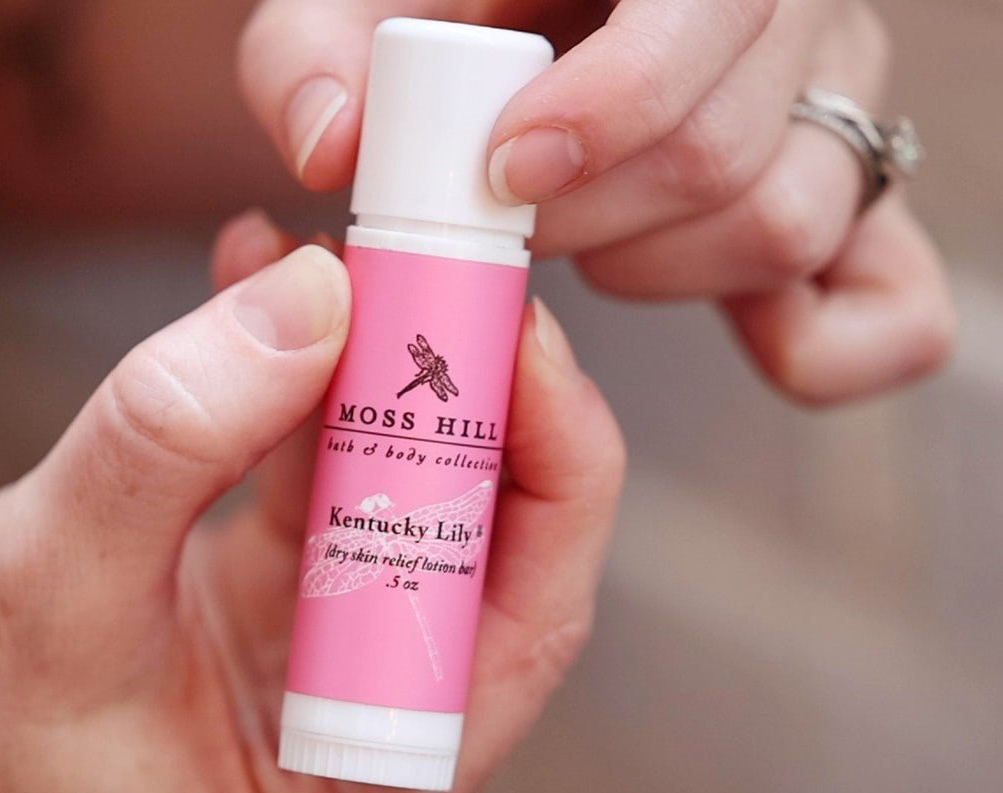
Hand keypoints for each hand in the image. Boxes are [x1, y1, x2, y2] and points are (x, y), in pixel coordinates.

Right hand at [0, 216, 624, 792]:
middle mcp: (377, 748)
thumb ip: (177, 435)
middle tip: (435, 271)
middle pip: (485, 547)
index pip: (524, 622)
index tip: (511, 327)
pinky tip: (278, 302)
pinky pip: (332, 481)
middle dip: (459, 397)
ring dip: (378, 377)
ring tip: (345, 268)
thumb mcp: (47, 586)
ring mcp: (336, 674)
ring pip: (410, 500)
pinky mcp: (290, 608)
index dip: (546, 459)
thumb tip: (313, 298)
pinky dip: (310, 392)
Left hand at [239, 0, 955, 404]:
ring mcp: (838, 116)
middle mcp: (800, 16)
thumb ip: (311, 57)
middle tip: (507, 229)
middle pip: (732, 154)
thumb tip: (329, 147)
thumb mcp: (360, 9)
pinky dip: (808, 349)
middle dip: (592, 224)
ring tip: (576, 240)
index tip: (505, 174)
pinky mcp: (852, 214)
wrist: (520, 23)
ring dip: (655, 270)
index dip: (617, 107)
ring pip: (789, 225)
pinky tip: (699, 307)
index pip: (720, 9)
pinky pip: (892, 310)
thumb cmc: (447, 13)